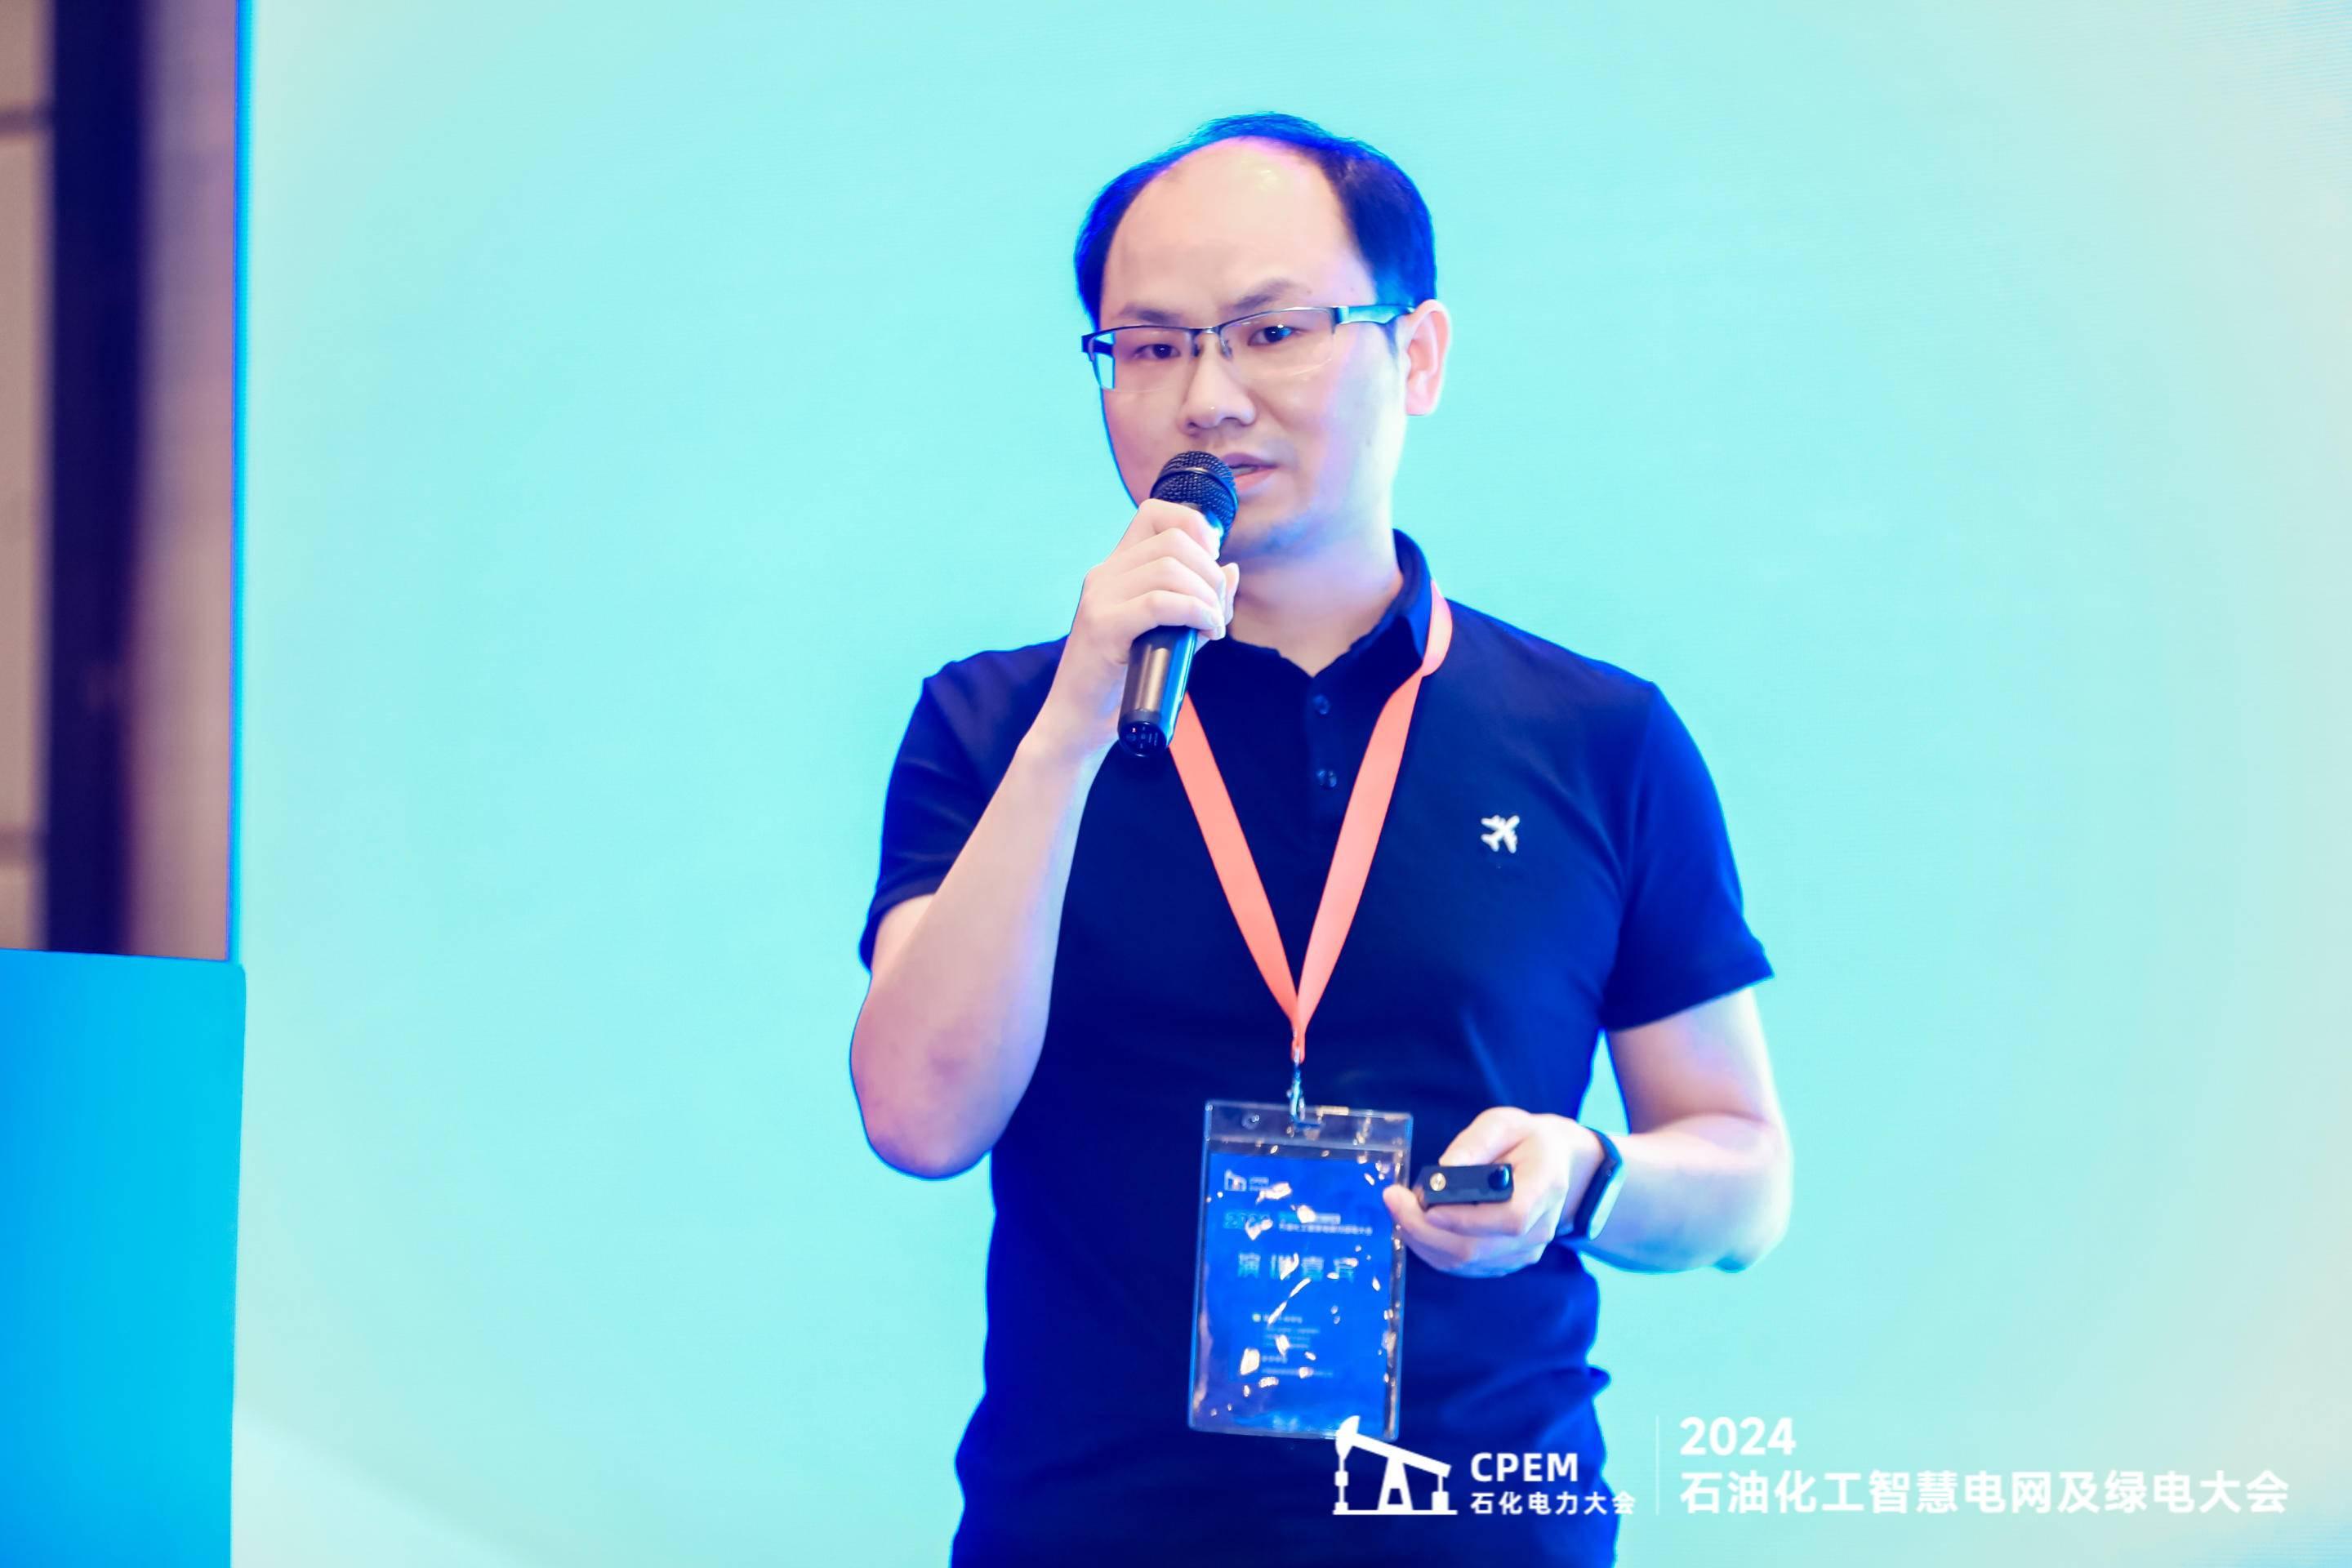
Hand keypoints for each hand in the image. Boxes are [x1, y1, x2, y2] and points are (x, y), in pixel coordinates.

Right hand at [1030, 498, 1239, 760]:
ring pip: (1169, 568)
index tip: (1212, 561)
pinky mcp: (1102, 626)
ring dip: (1206, 595)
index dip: (1194, 526)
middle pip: (1173, 540)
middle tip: (1218, 611)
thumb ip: (1197, 601)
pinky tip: (1207, 631)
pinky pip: (1159, 603)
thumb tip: (1232, 569)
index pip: (1154, 513)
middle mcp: (1104, 574)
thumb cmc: (1124, 681)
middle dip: (1210, 572)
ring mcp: (1099, 598)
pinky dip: (1195, 612)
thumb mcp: (1169, 633)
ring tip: (1213, 625)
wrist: (1080, 721)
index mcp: (1116, 568)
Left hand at [1382, 1108, 1605, 1278]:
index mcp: (1545, 1187)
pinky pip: (1463, 1266)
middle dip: (1425, 1229)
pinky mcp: (1505, 1261)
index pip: (1510, 1218)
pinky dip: (1432, 1248)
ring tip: (1399, 1207)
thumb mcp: (1505, 1123)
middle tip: (1393, 1199)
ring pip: (1465, 1262)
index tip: (1426, 1203)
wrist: (1553, 1166)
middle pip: (1477, 1248)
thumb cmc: (1525, 1140)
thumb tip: (1445, 1168)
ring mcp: (1524, 1251)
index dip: (1465, 1218)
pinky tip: (1416, 1222)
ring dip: (1422, 1239)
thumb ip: (1477, 1141)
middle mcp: (1539, 1228)